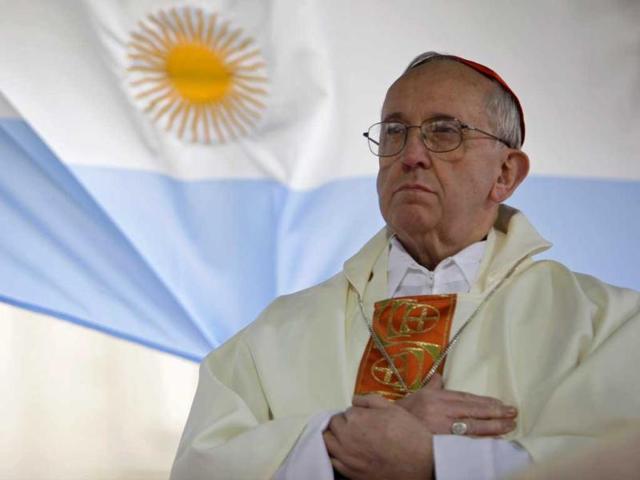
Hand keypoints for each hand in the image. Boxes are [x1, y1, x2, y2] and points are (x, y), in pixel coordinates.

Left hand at [323, 394, 432, 479]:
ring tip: (347, 438)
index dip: (355, 414)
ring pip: (327, 442)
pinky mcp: (349, 472)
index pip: (346, 412)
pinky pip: (332, 460)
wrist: (421, 463)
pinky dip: (335, 454)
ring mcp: (346, 457)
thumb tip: (354, 400)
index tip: (364, 418)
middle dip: (343, 423)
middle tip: (357, 427)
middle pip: (333, 425)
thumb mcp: (392, 408)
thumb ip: (369, 400)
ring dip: (334, 437)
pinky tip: (347, 452)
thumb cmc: (408, 433)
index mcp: (355, 419)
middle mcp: (346, 437)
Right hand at [394, 373, 517, 435]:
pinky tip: (493, 441)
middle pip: (472, 411)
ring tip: (509, 426)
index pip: (465, 398)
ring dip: (493, 427)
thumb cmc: (405, 413)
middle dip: (494, 413)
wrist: (388, 430)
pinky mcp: (440, 443)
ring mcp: (440, 428)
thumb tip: (440, 375)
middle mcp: (439, 410)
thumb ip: (432, 385)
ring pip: (472, 427)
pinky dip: (480, 441)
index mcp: (435, 397)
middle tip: (512, 413)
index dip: (485, 401)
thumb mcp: (418, 394)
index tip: (501, 403)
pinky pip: (464, 442)